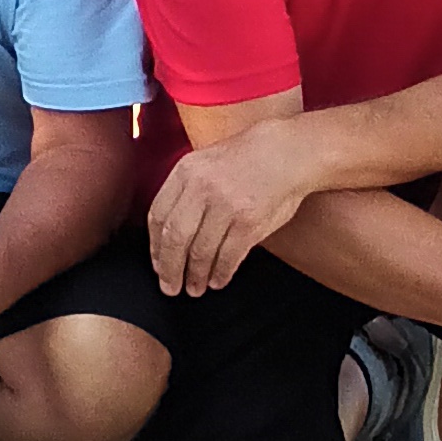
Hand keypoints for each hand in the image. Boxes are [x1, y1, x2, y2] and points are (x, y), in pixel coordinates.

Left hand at [148, 129, 317, 295]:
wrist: (286, 152)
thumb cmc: (244, 159)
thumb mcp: (205, 162)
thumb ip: (184, 190)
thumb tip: (167, 231)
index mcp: (186, 172)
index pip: (158, 216)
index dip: (155, 246)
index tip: (157, 263)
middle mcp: (202, 188)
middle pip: (175, 238)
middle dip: (169, 269)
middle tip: (170, 287)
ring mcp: (226, 206)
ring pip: (201, 252)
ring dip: (195, 276)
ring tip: (195, 288)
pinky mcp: (249, 223)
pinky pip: (228, 257)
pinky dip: (220, 274)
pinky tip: (217, 281)